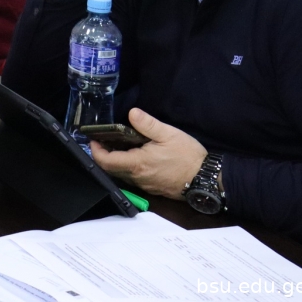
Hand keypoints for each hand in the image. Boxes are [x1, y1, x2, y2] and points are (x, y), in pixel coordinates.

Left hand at [89, 108, 206, 199]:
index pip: (106, 161)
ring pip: (122, 174)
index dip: (95, 151)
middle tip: (105, 139)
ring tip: (120, 144)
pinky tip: (136, 155)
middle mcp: (137, 178)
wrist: (208, 180)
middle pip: (111, 169)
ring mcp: (145, 185)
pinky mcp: (153, 188)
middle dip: (104, 154)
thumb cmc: (188, 156)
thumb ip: (148, 124)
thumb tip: (132, 113)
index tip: (94, 139)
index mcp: (137, 164)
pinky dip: (128, 166)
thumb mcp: (169, 134)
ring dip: (117, 161)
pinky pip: (134, 178)